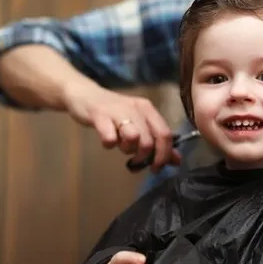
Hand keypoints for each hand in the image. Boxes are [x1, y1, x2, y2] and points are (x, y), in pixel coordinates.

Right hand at [62, 80, 180, 172]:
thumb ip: (157, 141)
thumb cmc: (115, 114)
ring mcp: (118, 111)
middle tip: (134, 158)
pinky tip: (107, 141)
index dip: (164, 155)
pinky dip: (109, 144)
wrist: (85, 95)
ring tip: (120, 145)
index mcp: (148, 110)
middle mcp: (136, 108)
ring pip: (133, 137)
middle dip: (143, 156)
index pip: (166, 134)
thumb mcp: (138, 124)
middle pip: (150, 140)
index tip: (156, 168)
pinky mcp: (99, 115)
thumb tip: (177, 160)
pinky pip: (110, 137)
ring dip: (127, 149)